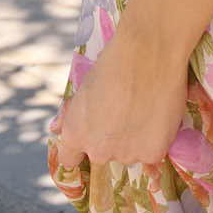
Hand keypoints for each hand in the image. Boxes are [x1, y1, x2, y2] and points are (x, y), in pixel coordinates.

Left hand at [49, 20, 190, 171]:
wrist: (147, 54)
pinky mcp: (152, 153)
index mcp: (75, 135)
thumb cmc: (113, 64)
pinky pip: (153, 156)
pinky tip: (158, 121)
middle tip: (125, 112)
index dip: (80, 147)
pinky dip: (155, 142)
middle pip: (103, 154)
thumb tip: (55, 129)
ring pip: (130, 153)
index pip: (69, 158)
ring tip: (145, 109)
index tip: (91, 138)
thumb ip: (71, 115)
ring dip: (134, 140)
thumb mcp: (84, 88)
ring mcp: (126, 155)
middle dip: (111, 139)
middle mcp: (97, 151)